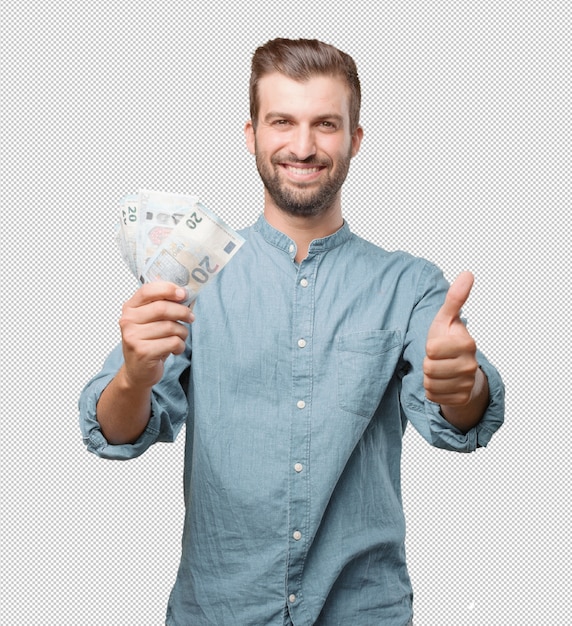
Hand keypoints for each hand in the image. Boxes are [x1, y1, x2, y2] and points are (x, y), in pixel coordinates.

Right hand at [119, 281, 193, 388]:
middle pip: (162, 308)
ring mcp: (133, 337)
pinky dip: (180, 346)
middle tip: (190, 317)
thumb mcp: (151, 321)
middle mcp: (128, 321)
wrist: (138, 372)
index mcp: (130, 308)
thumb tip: (182, 291)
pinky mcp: (143, 352)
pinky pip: (173, 342)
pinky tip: (175, 349)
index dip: (168, 289)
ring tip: (180, 337)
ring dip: (183, 332)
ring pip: (171, 327)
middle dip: (182, 312)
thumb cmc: (148, 342)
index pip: (147, 290)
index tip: (183, 293)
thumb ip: (162, 304)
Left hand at [423, 272, 477, 406]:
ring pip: (430, 384)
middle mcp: (470, 365)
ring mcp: (468, 383)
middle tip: (438, 358)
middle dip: (427, 363)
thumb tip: (467, 273)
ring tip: (439, 369)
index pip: (431, 349)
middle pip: (429, 368)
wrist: (461, 368)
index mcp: (467, 343)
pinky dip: (433, 391)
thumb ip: (454, 298)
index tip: (438, 344)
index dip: (429, 347)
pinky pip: (434, 397)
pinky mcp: (462, 398)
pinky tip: (442, 383)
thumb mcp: (447, 318)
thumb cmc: (449, 339)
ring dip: (429, 377)